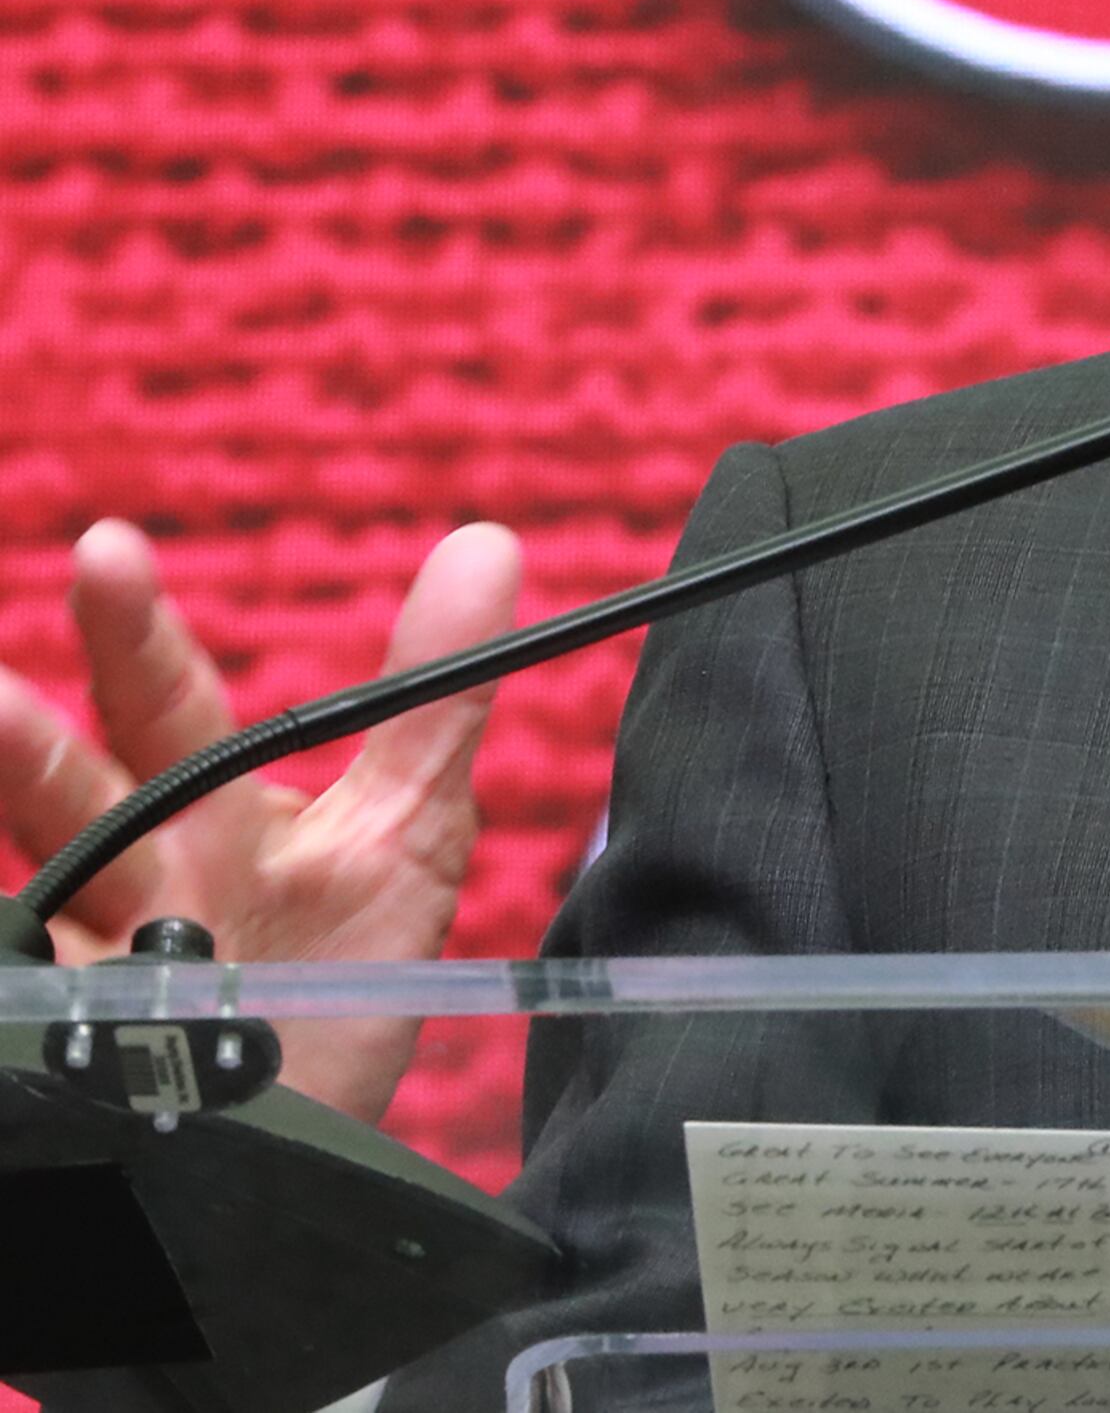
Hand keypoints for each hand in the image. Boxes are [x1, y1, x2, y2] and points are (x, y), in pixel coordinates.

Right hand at [0, 518, 522, 1119]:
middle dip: (26, 744)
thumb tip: (489, 543)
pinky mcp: (72, 1053)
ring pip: (29, 898)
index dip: (134, 634)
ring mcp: (89, 975)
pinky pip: (28, 1011)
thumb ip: (435, 698)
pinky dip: (18, 980)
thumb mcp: (404, 835)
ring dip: (11, 816)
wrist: (312, 1138)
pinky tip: (22, 968)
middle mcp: (131, 881)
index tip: (112, 552)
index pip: (162, 706)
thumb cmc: (343, 975)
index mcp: (204, 815)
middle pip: (66, 795)